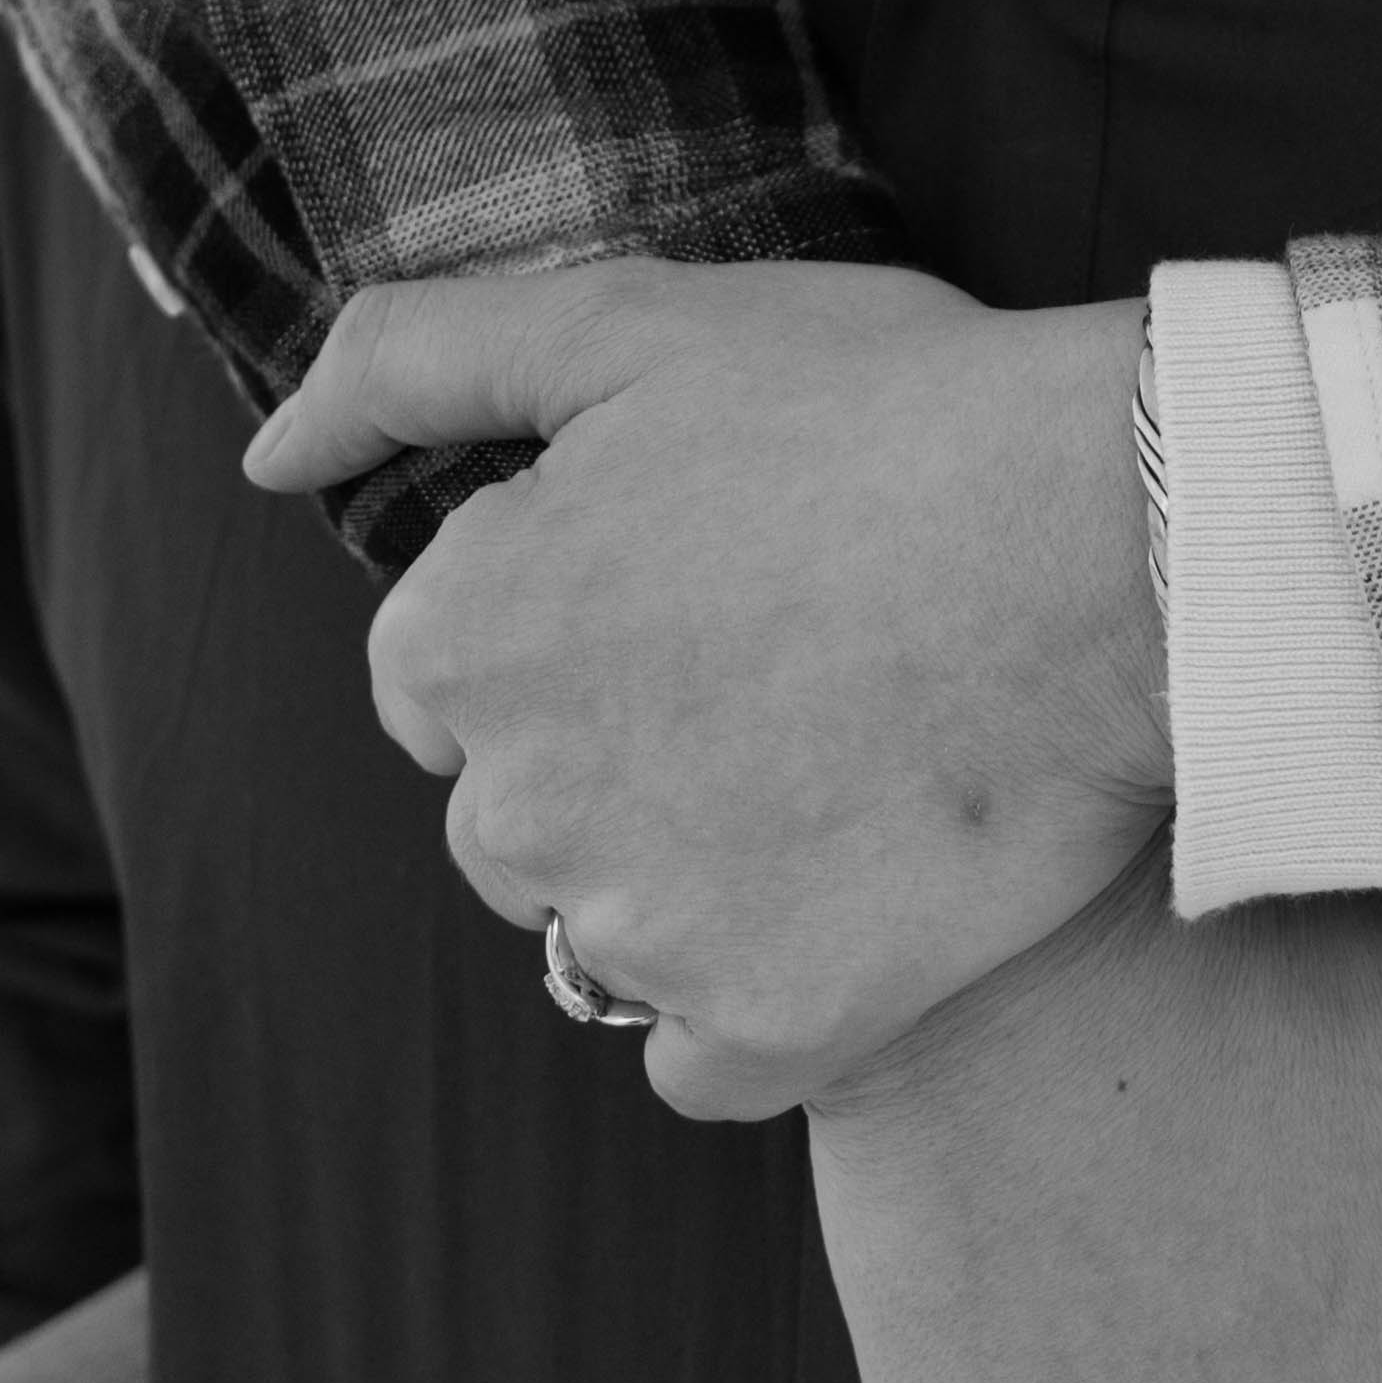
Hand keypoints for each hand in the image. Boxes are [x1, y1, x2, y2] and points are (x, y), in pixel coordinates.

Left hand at [245, 258, 1165, 1099]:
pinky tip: (860, 889)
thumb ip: (412, 363)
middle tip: (794, 662)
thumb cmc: (886, 411)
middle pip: (521, 820)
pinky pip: (702, 1059)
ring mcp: (640, 936)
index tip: (708, 577)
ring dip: (698, 876)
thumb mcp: (634, 323)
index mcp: (463, 639)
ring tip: (849, 760)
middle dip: (623, 756)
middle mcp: (515, 811)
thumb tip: (264, 454)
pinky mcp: (762, 1033)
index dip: (581, 617)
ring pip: (615, 936)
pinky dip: (764, 1002)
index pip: (448, 680)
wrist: (1117, 542)